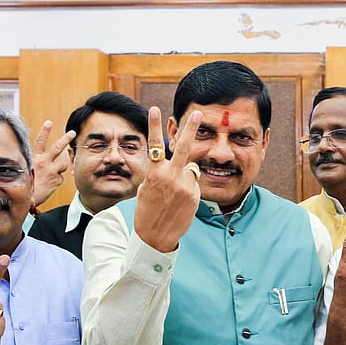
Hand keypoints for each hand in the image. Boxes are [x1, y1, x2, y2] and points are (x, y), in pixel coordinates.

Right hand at [31, 120, 74, 205]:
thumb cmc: (25, 183)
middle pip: (57, 148)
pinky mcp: (57, 179)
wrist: (25, 199)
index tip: (49, 122)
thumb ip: (37, 162)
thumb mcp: (27, 168)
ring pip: (63, 163)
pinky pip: (60, 177)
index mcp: (34, 158)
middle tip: (72, 132)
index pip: (40, 142)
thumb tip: (48, 157)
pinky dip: (56, 179)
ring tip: (60, 164)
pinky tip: (49, 184)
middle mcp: (43, 163)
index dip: (45, 131)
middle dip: (66, 139)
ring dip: (64, 163)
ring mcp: (51, 171)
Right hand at [134, 107, 203, 252]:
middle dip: (191, 128)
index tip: (155, 109)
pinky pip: (194, 183)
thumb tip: (175, 162)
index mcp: (155, 173)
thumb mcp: (147, 187)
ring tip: (175, 192)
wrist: (155, 235)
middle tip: (199, 114)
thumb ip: (160, 172)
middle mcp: (171, 177)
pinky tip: (181, 201)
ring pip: (191, 168)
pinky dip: (189, 187)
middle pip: (184, 147)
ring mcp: (185, 186)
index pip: (155, 145)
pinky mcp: (195, 196)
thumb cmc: (147, 210)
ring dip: (186, 173)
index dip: (154, 125)